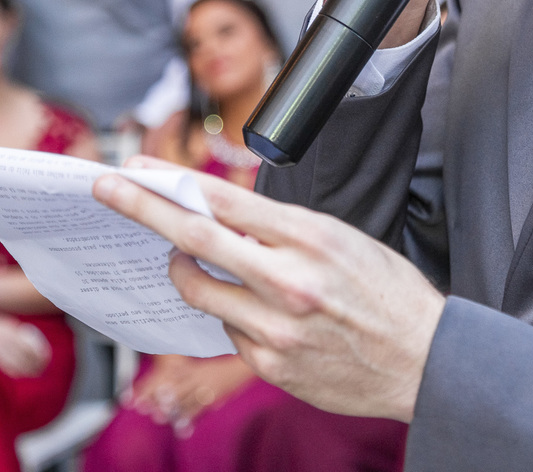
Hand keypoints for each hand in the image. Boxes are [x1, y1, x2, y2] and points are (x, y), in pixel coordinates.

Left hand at [94, 157, 445, 421]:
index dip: (172, 181)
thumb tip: (225, 215)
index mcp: (312, 238)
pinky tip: (258, 311)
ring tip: (191, 262)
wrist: (425, 359)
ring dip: (185, 270)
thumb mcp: (346, 240)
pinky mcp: (270, 365)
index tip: (134, 168)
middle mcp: (288, 281)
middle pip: (194, 240)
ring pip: (199, 290)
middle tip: (107, 191)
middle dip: (142, 210)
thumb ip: (284, 229)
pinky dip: (231, 313)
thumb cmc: (391, 293)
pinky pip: (227, 330)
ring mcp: (275, 328)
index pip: (225, 200)